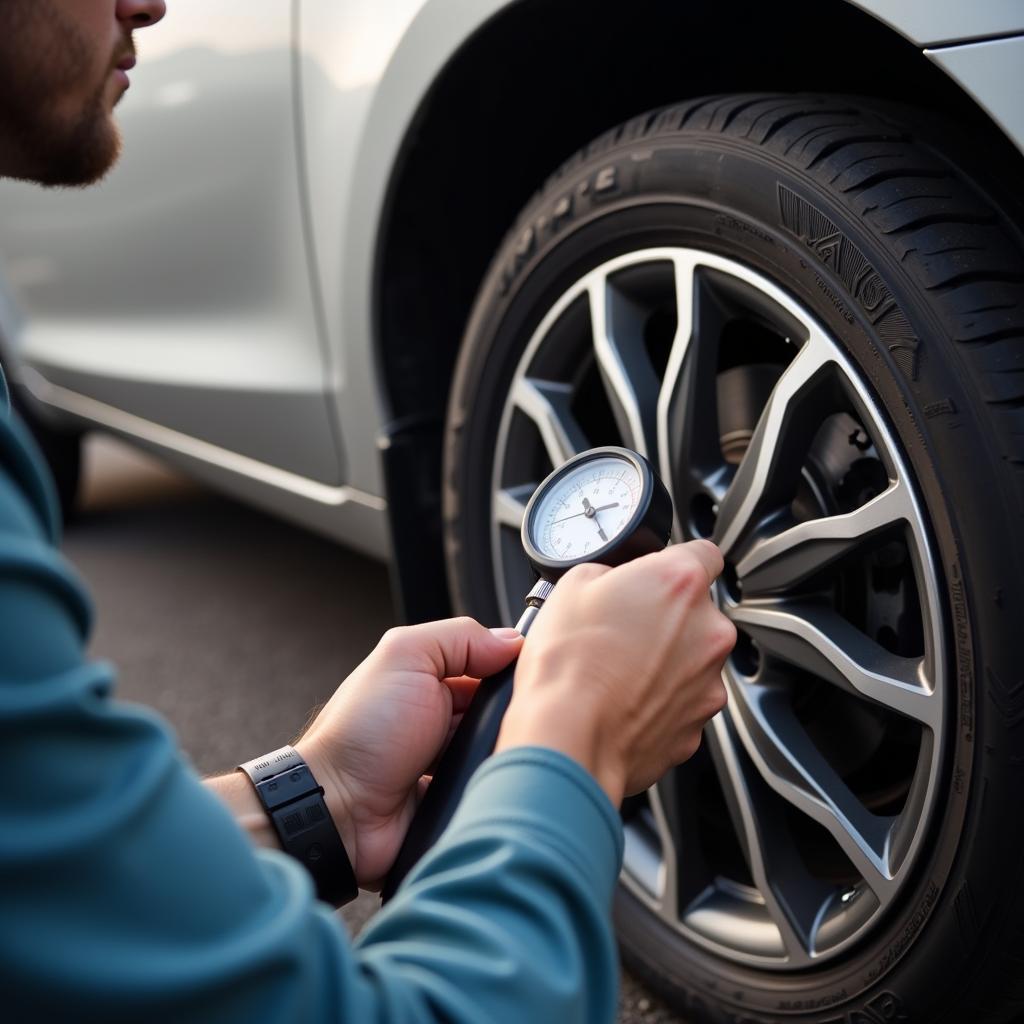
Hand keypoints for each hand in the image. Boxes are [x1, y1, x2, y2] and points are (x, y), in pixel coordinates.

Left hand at [297, 618, 522, 889]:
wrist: (339, 812)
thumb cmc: (361, 735)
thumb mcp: (405, 657)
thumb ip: (458, 638)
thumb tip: (511, 641)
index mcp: (430, 679)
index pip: (490, 664)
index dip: (511, 666)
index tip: (527, 673)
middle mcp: (442, 718)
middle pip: (501, 709)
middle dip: (511, 713)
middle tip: (510, 718)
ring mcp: (450, 762)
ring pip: (501, 749)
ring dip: (504, 751)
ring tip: (500, 754)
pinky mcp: (456, 801)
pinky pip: (493, 791)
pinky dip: (497, 788)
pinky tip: (494, 786)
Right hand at [496, 540, 734, 803]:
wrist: (568, 741)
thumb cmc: (568, 666)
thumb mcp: (572, 585)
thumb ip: (610, 573)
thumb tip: (615, 582)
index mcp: (681, 583)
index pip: (704, 552)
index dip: (676, 561)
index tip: (660, 573)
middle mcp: (708, 631)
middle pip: (696, 612)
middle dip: (663, 617)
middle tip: (619, 629)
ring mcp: (708, 682)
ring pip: (690, 659)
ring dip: (662, 661)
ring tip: (614, 670)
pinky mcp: (697, 726)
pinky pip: (680, 702)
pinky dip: (657, 701)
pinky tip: (620, 701)